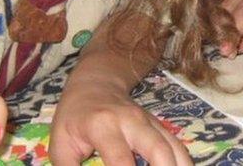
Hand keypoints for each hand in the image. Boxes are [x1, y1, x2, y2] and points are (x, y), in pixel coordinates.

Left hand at [48, 83, 191, 165]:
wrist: (95, 85)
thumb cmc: (74, 117)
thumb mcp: (60, 143)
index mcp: (104, 125)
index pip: (120, 160)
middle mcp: (133, 122)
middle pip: (159, 151)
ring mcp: (150, 122)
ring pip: (175, 149)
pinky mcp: (160, 127)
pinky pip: (178, 148)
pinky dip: (182, 165)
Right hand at [218, 0, 242, 57]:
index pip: (242, 14)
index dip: (234, 34)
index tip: (229, 53)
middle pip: (225, 12)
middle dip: (224, 34)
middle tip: (226, 51)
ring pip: (215, 11)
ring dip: (217, 30)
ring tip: (226, 44)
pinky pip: (210, 11)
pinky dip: (214, 26)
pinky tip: (220, 36)